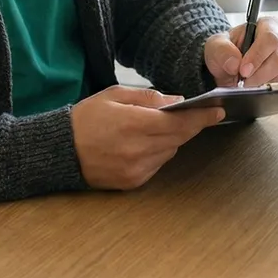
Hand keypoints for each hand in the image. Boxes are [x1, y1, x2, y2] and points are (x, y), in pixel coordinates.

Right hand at [70, 86, 224, 190]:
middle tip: (203, 114)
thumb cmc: (86, 118)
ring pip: (170, 151)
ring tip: (162, 127)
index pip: (178, 122)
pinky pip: (157, 165)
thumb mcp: (114, 95)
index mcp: (133, 124)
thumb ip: (147, 98)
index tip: (218, 111)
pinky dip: (158, 152)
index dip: (201, 117)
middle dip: (191, 125)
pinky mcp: (132, 182)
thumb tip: (177, 102)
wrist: (60, 152)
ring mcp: (136, 170)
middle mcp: (137, 150)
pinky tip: (145, 143)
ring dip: (173, 139)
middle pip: (179, 138)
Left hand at [204, 17, 277, 87]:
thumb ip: (222, 50)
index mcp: (267, 25)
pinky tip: (256, 87)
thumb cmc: (226, 50)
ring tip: (247, 84)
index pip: (270, 38)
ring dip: (263, 83)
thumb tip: (235, 63)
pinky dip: (268, 90)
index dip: (258, 55)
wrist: (227, 65)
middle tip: (243, 82)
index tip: (243, 70)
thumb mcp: (216, 46)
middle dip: (259, 74)